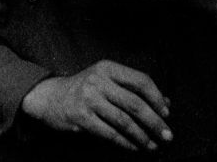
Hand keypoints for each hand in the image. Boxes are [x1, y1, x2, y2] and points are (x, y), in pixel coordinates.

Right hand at [21, 60, 171, 151]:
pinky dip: (126, 143)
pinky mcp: (80, 116)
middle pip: (135, 103)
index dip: (157, 98)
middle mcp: (97, 80)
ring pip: (124, 121)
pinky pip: (110, 133)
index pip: (141, 80)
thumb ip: (133, 89)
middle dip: (155, 122)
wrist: (49, 96)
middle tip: (168, 135)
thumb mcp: (105, 80)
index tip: (167, 114)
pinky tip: (134, 147)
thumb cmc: (83, 89)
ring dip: (142, 136)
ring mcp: (87, 98)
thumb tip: (166, 103)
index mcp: (107, 68)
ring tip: (153, 145)